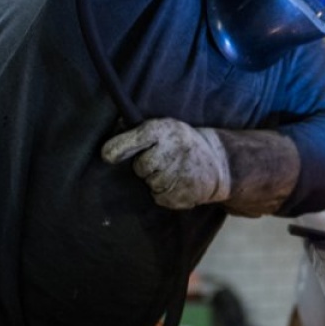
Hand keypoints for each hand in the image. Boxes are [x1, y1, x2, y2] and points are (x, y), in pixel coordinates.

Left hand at [101, 118, 230, 209]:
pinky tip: (177, 183)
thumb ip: (135, 132)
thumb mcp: (163, 127)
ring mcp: (182, 173)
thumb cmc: (180, 143)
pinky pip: (159, 198)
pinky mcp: (186, 193)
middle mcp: (174, 149)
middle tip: (160, 161)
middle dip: (145, 166)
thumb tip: (107, 146)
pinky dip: (164, 193)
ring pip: (151, 184)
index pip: (136, 140)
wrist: (217, 162)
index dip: (118, 148)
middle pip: (141, 166)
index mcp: (165, 130)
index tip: (107, 156)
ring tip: (172, 171)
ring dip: (156, 181)